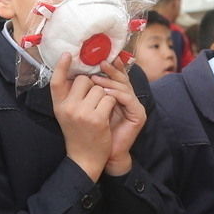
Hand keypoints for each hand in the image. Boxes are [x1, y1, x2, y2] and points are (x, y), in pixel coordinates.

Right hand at [50, 55, 115, 179]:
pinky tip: (107, 116)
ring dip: (105, 96)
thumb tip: (79, 74)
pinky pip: (110, 98)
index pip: (55, 81)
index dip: (61, 67)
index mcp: (58, 106)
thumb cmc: (78, 134)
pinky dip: (112, 105)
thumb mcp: (67, 114)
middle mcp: (67, 108)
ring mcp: (81, 113)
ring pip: (100, 88)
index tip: (67, 54)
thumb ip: (70, 96)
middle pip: (84, 80)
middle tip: (94, 100)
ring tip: (100, 111)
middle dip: (93, 85)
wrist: (85, 159)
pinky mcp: (96, 119)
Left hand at [90, 61, 146, 177]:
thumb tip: (75, 71)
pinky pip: (128, 99)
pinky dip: (117, 94)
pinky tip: (106, 93)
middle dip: (111, 70)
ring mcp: (135, 106)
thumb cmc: (91, 132)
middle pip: (122, 78)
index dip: (111, 66)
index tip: (99, 57)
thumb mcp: (85, 108)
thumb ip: (85, 92)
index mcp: (117, 95)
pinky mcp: (138, 115)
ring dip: (110, 82)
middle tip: (100, 63)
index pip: (116, 76)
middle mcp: (128, 98)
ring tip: (96, 80)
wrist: (98, 155)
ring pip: (124, 86)